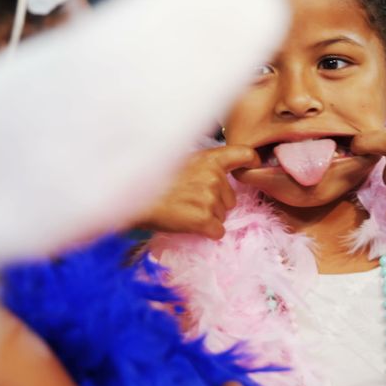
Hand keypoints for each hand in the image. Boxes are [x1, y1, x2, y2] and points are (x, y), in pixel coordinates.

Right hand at [135, 145, 258, 238]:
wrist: (133, 197)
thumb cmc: (152, 180)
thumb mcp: (181, 162)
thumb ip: (203, 168)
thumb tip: (216, 180)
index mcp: (210, 159)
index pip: (244, 154)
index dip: (250, 161)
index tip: (252, 165)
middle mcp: (214, 177)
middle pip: (230, 198)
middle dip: (215, 202)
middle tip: (190, 200)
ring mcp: (210, 199)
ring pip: (222, 215)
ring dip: (208, 217)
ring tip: (185, 210)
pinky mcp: (204, 219)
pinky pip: (217, 231)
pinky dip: (206, 232)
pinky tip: (189, 223)